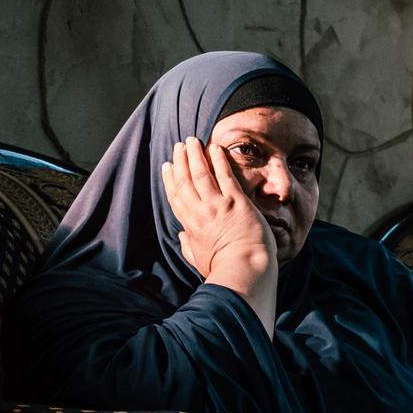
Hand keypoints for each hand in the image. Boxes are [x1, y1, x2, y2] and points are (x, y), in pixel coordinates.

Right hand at [161, 137, 278, 332]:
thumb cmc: (224, 270)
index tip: (168, 167)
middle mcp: (200, 213)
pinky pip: (225, 175)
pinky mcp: (236, 202)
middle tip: (179, 146)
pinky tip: (215, 147)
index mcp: (191, 227)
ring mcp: (217, 206)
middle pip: (185, 181)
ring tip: (192, 141)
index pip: (176, 197)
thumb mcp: (199, 260)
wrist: (244, 271)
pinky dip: (218, 160)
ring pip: (201, 174)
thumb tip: (182, 238)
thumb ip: (189, 246)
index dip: (170, 180)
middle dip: (180, 161)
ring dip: (195, 155)